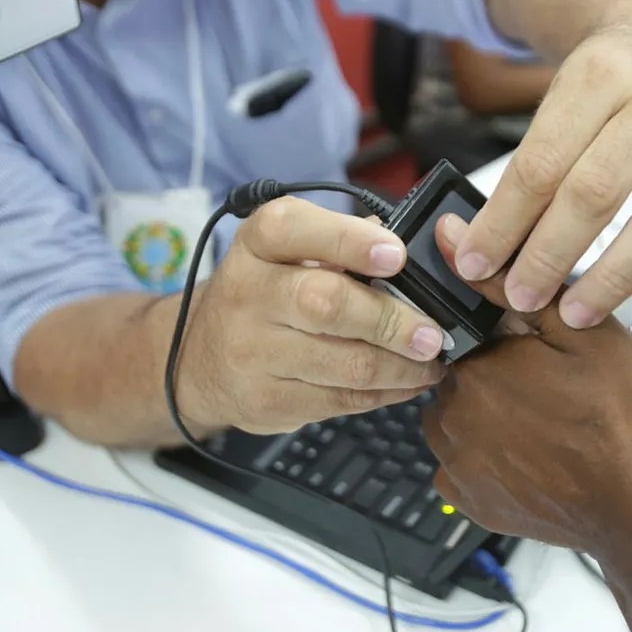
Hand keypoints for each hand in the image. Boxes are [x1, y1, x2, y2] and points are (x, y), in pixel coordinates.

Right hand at [177, 197, 444, 433]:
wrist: (199, 360)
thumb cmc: (264, 295)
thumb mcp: (288, 253)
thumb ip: (343, 242)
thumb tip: (413, 244)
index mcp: (258, 244)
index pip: (295, 230)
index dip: (350, 241)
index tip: (397, 256)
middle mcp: (247, 293)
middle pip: (327, 304)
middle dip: (391, 321)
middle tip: (433, 334)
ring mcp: (253, 352)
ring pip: (343, 364)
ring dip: (401, 367)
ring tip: (431, 362)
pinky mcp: (267, 401)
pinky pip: (340, 401)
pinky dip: (385, 394)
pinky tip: (407, 384)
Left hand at [422, 213, 631, 551]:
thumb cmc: (622, 415)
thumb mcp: (577, 325)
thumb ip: (504, 280)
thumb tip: (450, 238)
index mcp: (475, 367)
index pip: (465, 335)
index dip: (506, 342)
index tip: (538, 357)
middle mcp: (452, 417)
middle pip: (463, 377)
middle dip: (499, 377)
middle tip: (552, 391)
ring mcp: (457, 465)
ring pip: (461, 420)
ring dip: (491, 416)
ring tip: (547, 423)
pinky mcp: (469, 500)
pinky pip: (464, 466)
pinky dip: (490, 459)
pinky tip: (533, 455)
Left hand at [455, 24, 631, 328]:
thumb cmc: (609, 78)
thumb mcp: (560, 98)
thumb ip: (531, 166)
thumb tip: (483, 244)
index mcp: (601, 74)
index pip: (543, 164)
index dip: (504, 223)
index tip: (476, 264)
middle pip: (597, 193)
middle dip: (550, 256)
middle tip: (522, 297)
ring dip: (616, 277)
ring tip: (578, 311)